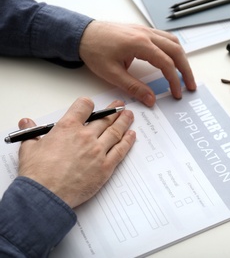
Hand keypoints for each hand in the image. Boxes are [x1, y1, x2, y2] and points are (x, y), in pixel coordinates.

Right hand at [17, 97, 135, 207]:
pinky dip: (128, 141)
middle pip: (104, 119)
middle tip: (120, 106)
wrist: (46, 195)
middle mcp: (85, 136)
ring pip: (115, 132)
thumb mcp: (29, 148)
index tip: (92, 106)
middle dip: (113, 110)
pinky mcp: (105, 167)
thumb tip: (26, 122)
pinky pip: (120, 150)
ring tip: (129, 116)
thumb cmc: (37, 173)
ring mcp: (98, 151)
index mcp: (67, 127)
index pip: (84, 106)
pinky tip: (132, 135)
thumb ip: (31, 132)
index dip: (88, 104)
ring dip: (124, 122)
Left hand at [79, 21, 196, 106]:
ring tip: (185, 74)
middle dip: (186, 70)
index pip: (166, 63)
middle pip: (176, 51)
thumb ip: (134, 87)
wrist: (82, 34)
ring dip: (182, 58)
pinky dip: (173, 50)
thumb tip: (151, 99)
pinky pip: (165, 38)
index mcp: (139, 44)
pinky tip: (173, 59)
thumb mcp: (112, 74)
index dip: (174, 80)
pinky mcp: (142, 31)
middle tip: (190, 85)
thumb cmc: (94, 50)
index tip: (176, 93)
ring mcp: (145, 31)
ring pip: (173, 42)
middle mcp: (146, 34)